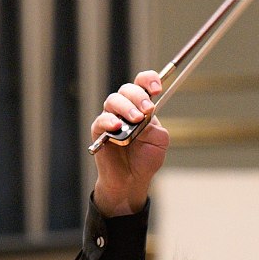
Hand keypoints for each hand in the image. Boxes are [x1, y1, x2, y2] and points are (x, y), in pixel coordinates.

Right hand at [90, 73, 168, 216]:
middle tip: (148, 109)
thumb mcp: (160, 142)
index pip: (142, 85)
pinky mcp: (99, 130)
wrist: (131, 179)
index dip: (149, 80)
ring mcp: (111, 117)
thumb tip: (146, 119)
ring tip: (136, 119)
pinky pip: (101, 120)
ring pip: (114, 100)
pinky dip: (109, 121)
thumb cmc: (145, 158)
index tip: (157, 88)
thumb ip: (156, 128)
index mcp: (141, 107)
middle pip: (128, 90)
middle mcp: (125, 108)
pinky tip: (118, 126)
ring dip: (126, 107)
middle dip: (139, 96)